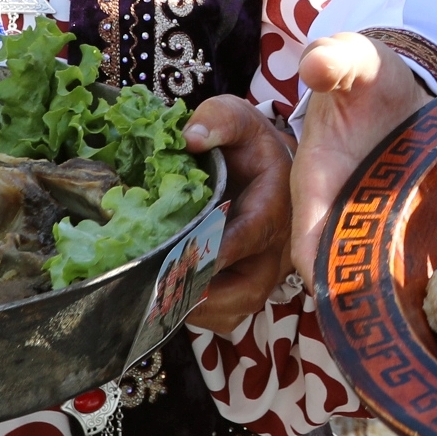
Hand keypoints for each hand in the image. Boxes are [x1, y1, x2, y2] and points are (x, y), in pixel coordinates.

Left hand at [181, 96, 293, 333]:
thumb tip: (190, 140)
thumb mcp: (238, 118)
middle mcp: (277, 245)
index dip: (219, 250)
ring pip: (239, 308)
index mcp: (276, 203)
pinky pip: (230, 316)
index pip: (253, 233)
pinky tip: (172, 302)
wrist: (269, 166)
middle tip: (162, 291)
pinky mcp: (252, 286)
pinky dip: (201, 317)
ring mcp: (266, 271)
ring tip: (159, 301)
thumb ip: (218, 120)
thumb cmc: (248, 144)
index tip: (185, 259)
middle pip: (250, 286)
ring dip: (199, 309)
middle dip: (206, 294)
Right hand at [288, 34, 430, 276]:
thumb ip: (336, 58)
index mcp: (317, 182)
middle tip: (410, 310)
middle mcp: (340, 211)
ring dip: (402, 287)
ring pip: (379, 270)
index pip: (307, 244)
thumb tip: (315, 63)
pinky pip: (409, 256)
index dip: (324, 272)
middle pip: (345, 270)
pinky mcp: (404, 221)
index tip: (356, 293)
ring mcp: (374, 220)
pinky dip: (426, 269)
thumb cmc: (366, 74)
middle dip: (370, 293)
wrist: (398, 82)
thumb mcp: (355, 58)